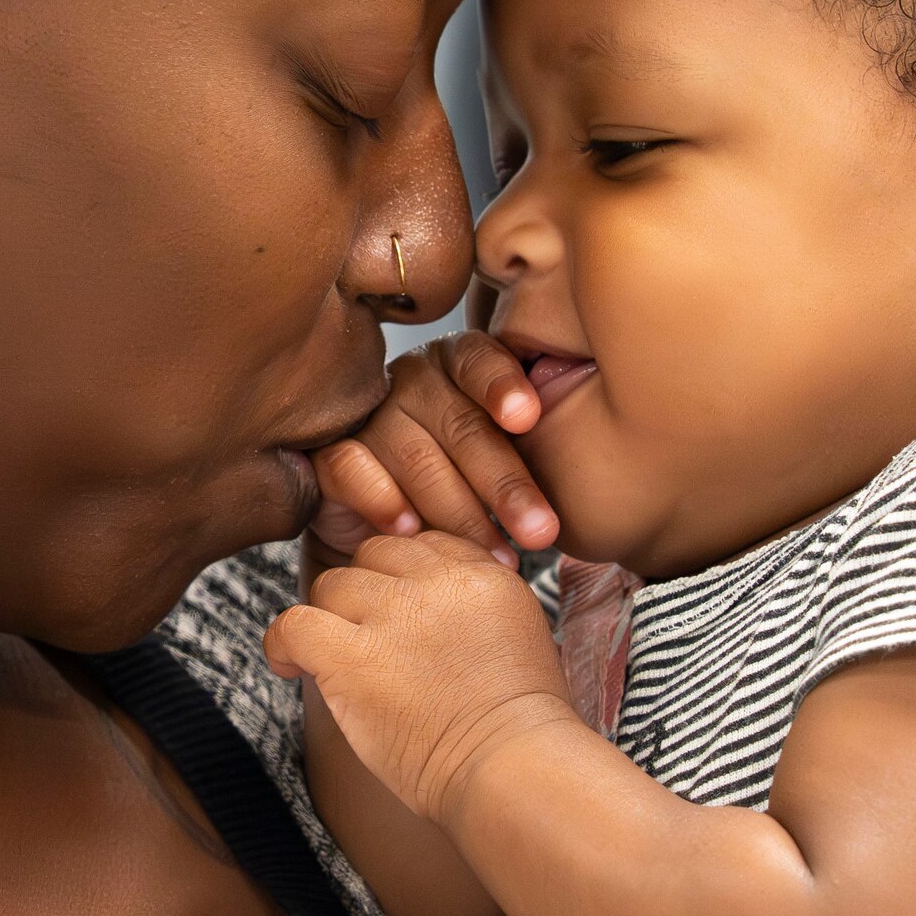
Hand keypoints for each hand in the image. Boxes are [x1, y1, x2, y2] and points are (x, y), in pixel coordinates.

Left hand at [262, 527, 575, 826]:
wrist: (511, 770)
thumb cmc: (519, 731)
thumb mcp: (521, 642)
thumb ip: (475, 610)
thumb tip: (424, 606)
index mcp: (485, 577)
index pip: (423, 545)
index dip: (402, 580)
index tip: (398, 619)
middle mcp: (439, 584)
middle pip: (374, 555)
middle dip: (365, 594)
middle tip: (364, 641)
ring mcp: (395, 616)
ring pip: (333, 584)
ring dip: (329, 620)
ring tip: (334, 662)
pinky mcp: (355, 658)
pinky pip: (295, 624)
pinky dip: (283, 642)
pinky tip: (289, 666)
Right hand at [315, 337, 562, 557]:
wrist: (387, 537)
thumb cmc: (463, 495)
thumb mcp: (503, 469)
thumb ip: (530, 454)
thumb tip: (585, 482)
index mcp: (458, 366)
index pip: (480, 359)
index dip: (503, 386)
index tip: (528, 418)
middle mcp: (412, 381)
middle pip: (460, 423)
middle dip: (505, 483)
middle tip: (541, 533)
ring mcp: (368, 416)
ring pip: (415, 453)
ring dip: (458, 511)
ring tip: (496, 556)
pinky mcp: (330, 455)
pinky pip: (353, 468)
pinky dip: (382, 499)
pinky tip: (408, 529)